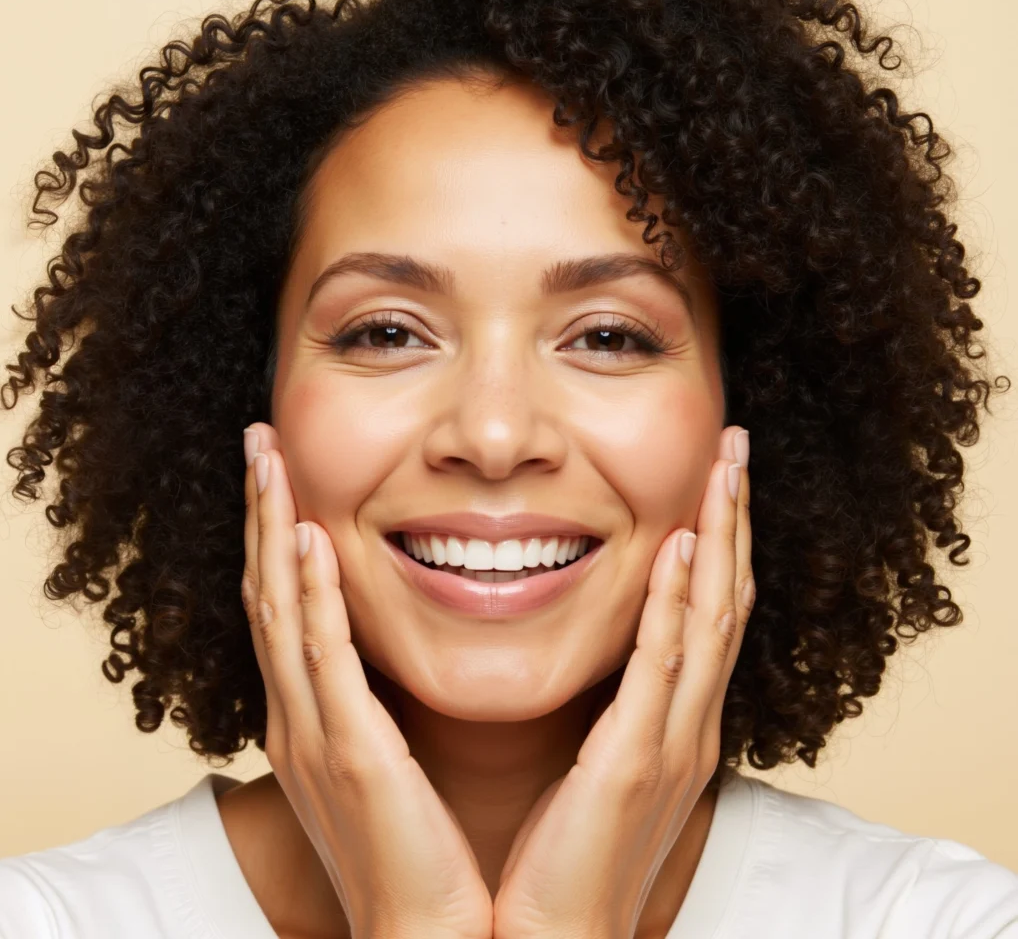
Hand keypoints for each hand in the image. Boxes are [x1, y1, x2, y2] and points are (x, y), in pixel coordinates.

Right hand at [241, 422, 493, 938]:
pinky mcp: (350, 755)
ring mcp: (315, 735)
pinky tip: (311, 540)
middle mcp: (297, 716)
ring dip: (274, 531)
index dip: (276, 534)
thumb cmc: (420, 848)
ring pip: (281, 611)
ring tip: (270, 461)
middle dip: (261, 513)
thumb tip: (392, 647)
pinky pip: (323, 661)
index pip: (284, 605)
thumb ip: (381, 699)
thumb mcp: (390, 759)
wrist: (431, 935)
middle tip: (259, 440)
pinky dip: (311, 598)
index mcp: (311, 716)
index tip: (280, 471)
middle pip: (268, 592)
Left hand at [491, 425, 754, 938]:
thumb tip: (601, 651)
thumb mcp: (598, 767)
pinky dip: (678, 605)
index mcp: (675, 723)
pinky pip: (664, 668)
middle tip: (736, 446)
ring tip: (725, 467)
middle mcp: (688, 724)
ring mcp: (672, 742)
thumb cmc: (565, 855)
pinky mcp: (635, 762)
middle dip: (733, 520)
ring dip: (720, 538)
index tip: (715, 477)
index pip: (709, 612)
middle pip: (726, 599)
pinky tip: (680, 547)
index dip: (719, 541)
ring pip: (712, 619)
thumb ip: (610, 708)